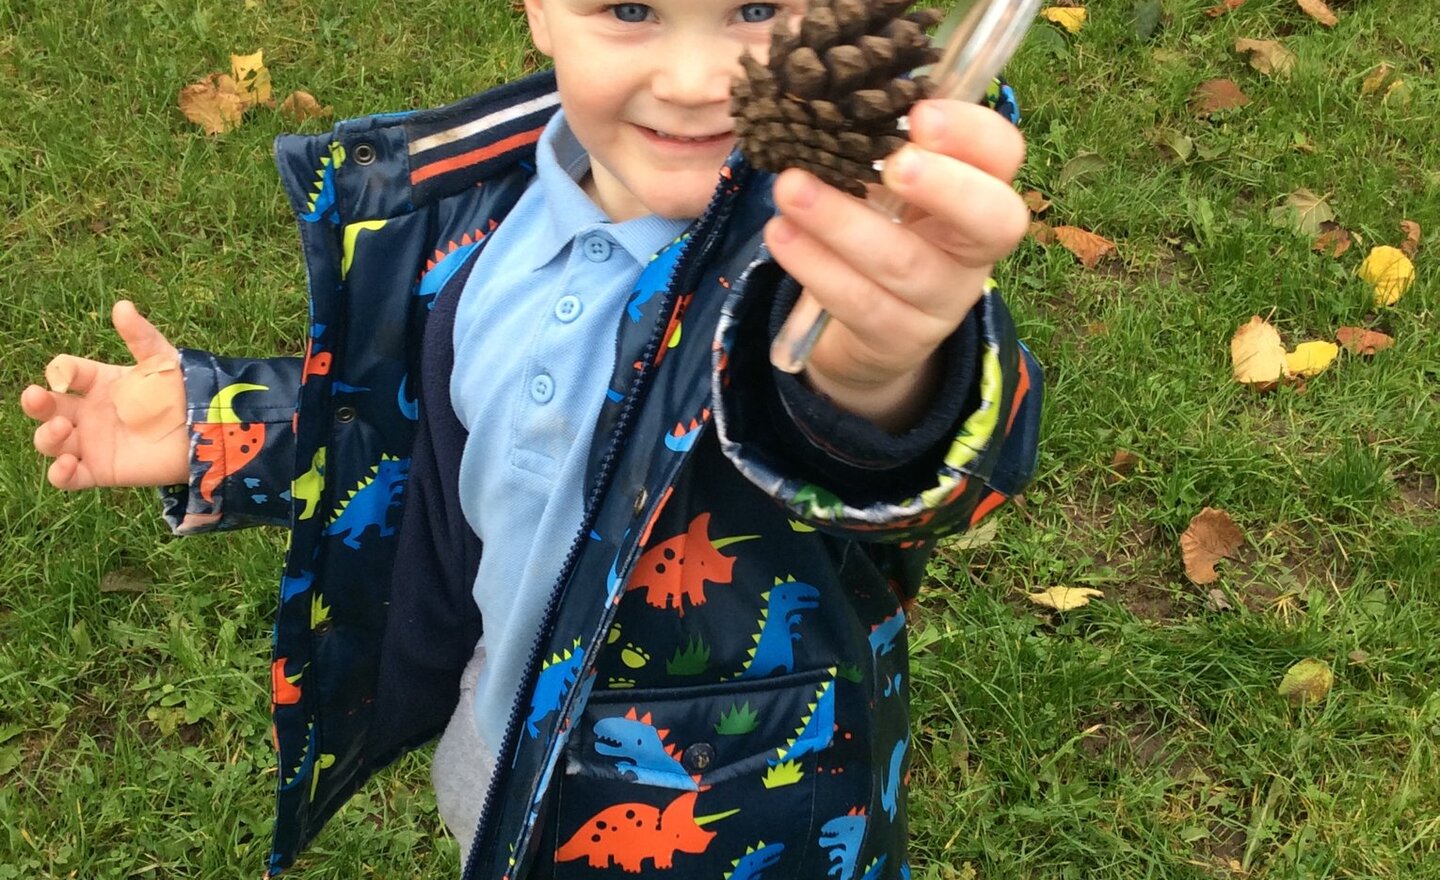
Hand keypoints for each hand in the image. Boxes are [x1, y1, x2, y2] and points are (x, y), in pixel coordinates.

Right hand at [20, 300, 188, 489]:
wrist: (208, 431)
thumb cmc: (183, 393)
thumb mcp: (163, 362)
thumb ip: (141, 337)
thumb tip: (122, 305)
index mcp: (98, 382)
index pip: (65, 372)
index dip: (60, 371)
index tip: (65, 373)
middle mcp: (88, 412)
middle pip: (47, 407)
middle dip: (36, 402)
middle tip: (36, 396)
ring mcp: (92, 442)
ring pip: (51, 441)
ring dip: (46, 436)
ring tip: (61, 428)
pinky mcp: (102, 470)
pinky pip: (69, 477)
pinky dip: (59, 474)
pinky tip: (66, 465)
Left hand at [763, 99, 1028, 430]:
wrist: (872, 334)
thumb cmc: (881, 234)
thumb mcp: (892, 190)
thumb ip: (881, 146)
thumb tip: (834, 88)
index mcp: (981, 193)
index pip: (1004, 156)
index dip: (972, 135)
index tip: (920, 113)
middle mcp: (973, 249)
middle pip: (993, 220)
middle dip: (945, 187)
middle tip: (895, 163)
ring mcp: (942, 301)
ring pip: (904, 264)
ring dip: (842, 222)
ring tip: (789, 188)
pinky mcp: (899, 340)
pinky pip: (859, 303)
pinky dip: (815, 266)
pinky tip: (781, 235)